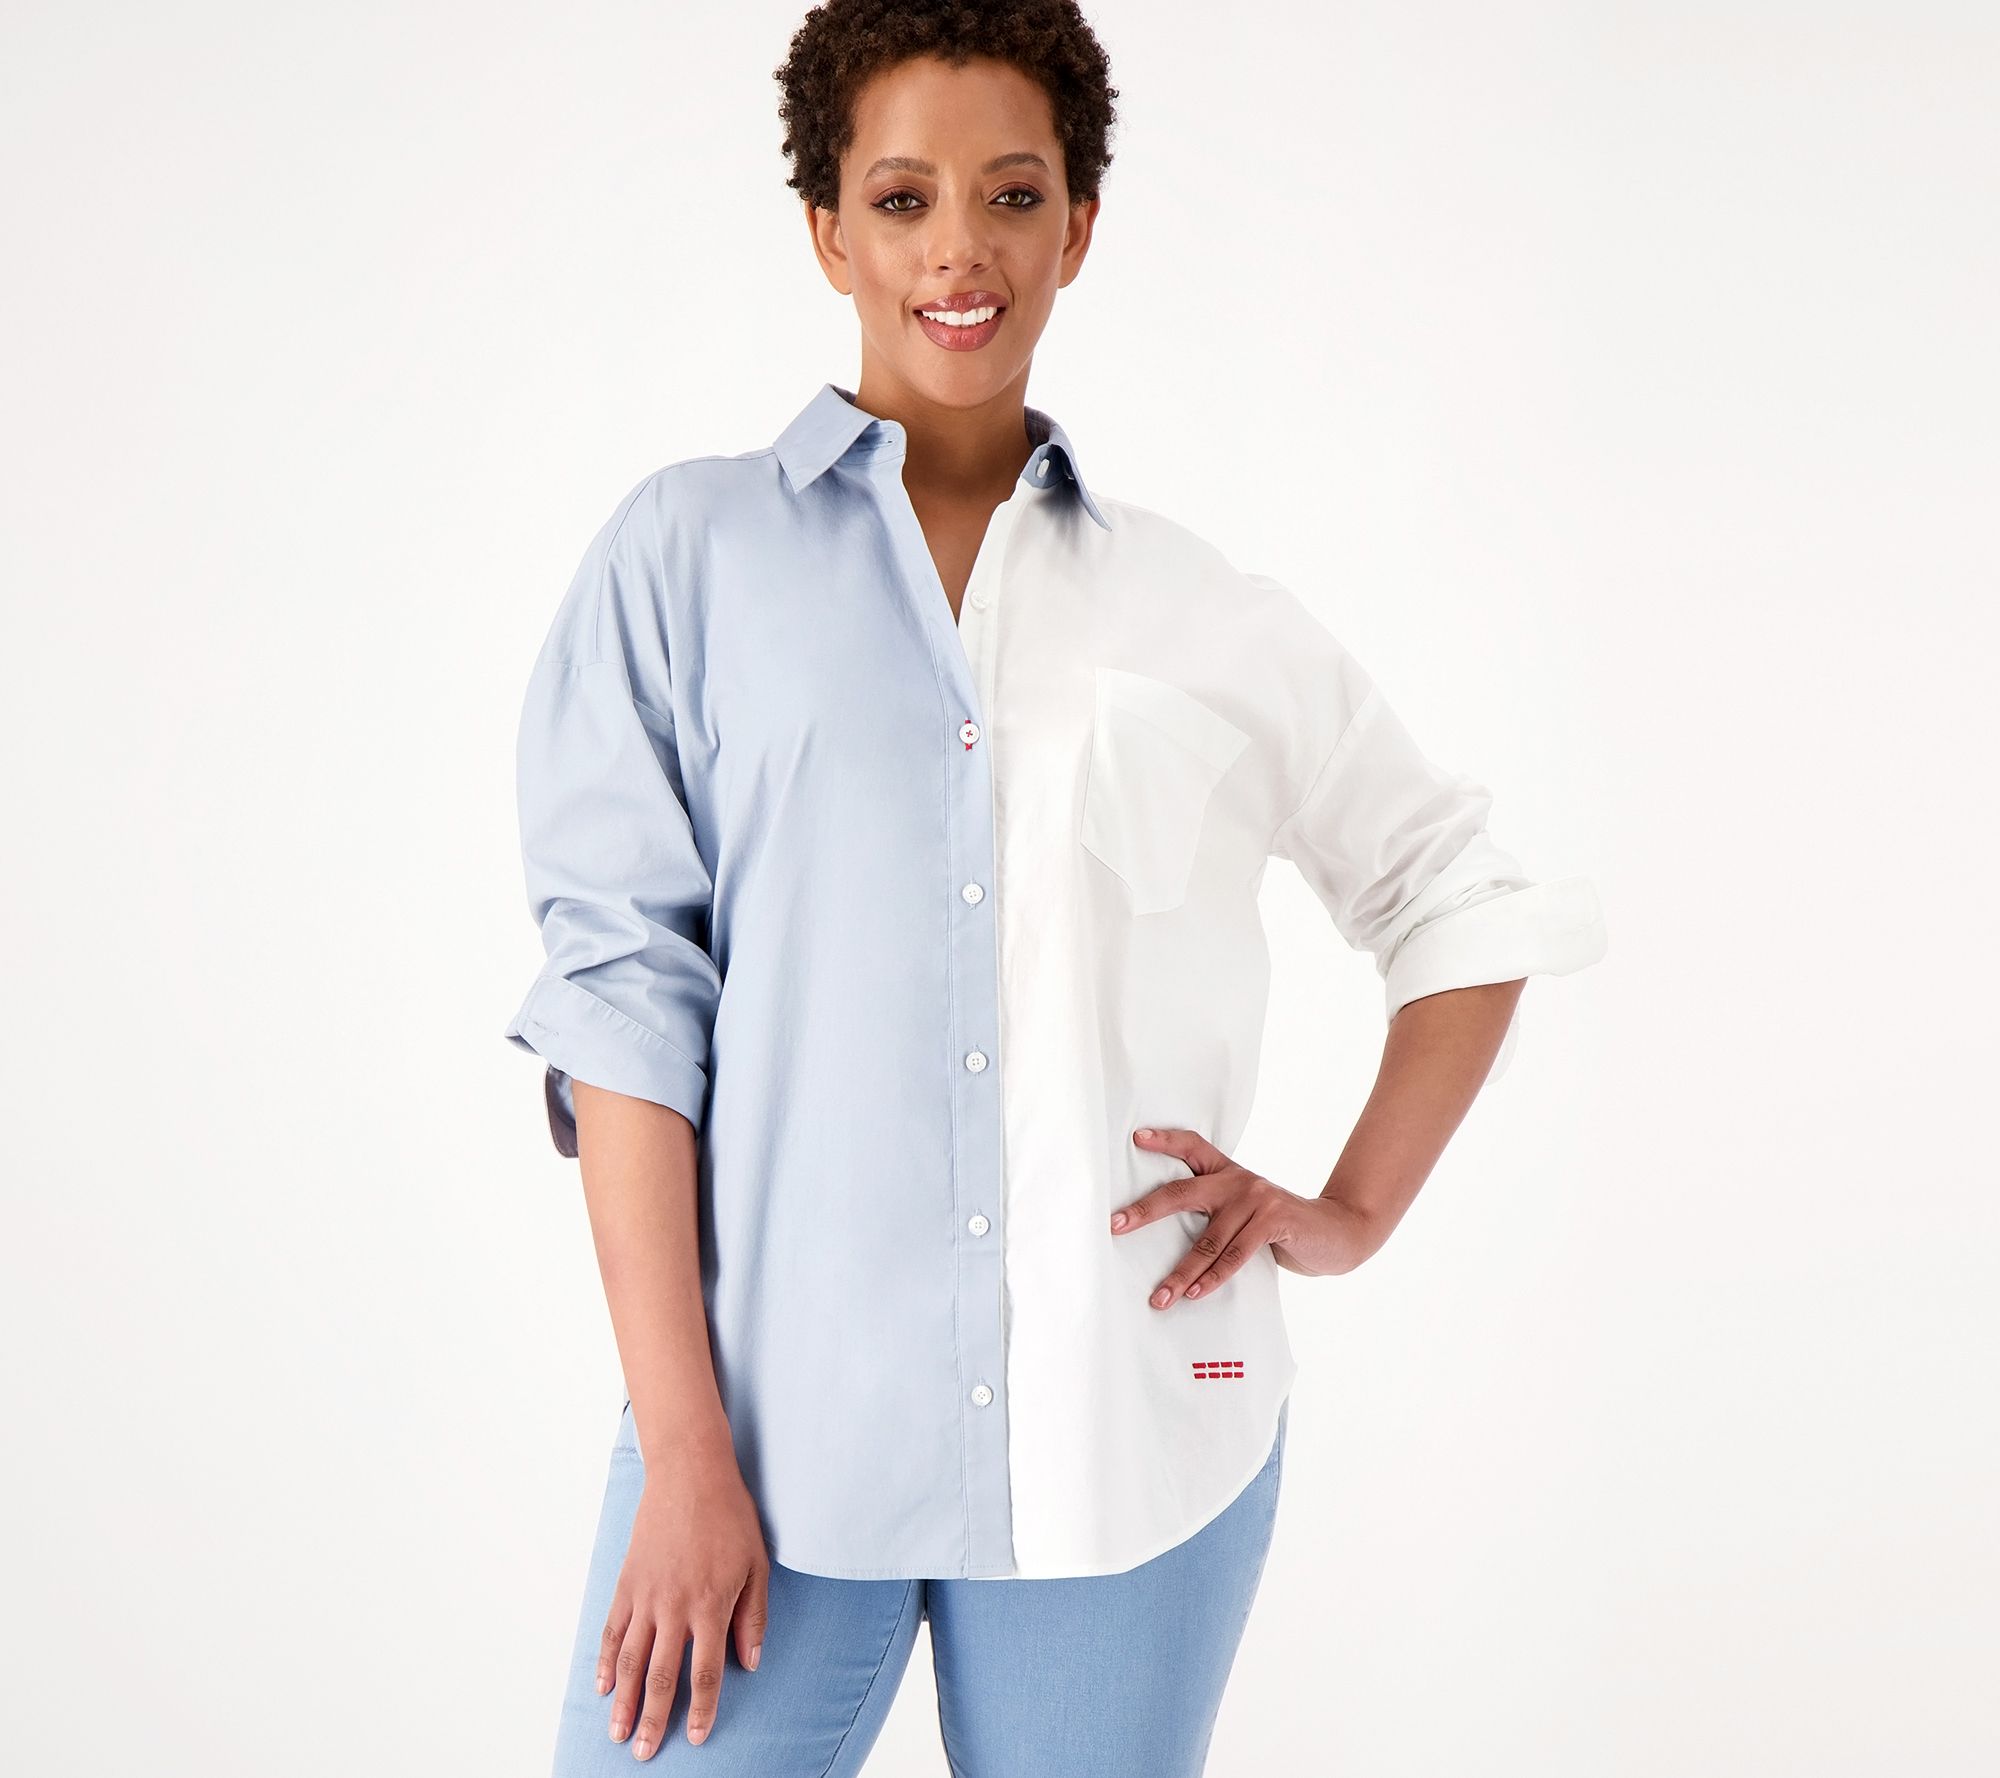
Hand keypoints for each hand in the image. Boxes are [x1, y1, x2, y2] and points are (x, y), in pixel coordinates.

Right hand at [601, 1442, 770, 1758]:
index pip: (706, 1671)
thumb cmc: (729, 1516)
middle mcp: (675, 1607)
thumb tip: (750, 1661)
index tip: (697, 1736)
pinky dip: (607, 1660)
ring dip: (625, 1701)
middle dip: (654, 1719)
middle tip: (645, 1753)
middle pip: (662, 1676)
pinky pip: (614, 1629)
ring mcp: (647, 1595)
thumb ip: (753, 1616)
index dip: (703, 1708)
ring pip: (632, 1660)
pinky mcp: (628, 1582)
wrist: (689, 1473)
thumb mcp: (756, 1564)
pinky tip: (604, 1686)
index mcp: (711, 1605)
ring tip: (618, 1733)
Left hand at [1111, 1125, 1375, 1302]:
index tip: (1136, 1138)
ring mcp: (1256, 1198)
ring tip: (1160, 1296)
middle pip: (1182, 1192)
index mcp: (1228, 1172)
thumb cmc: (1282, 1227)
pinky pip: (1235, 1254)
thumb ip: (1218, 1214)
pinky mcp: (1274, 1220)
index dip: (1165, 1140)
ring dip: (1180, 1272)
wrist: (1337, 1233)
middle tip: (1115, 1225)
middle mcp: (1238, 1179)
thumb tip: (1168, 1243)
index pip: (1192, 1146)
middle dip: (1145, 1210)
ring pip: (1207, 1238)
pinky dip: (1212, 1278)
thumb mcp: (1248, 1211)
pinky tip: (1195, 1293)